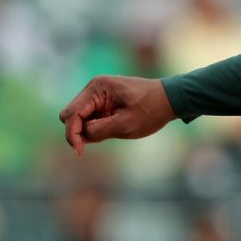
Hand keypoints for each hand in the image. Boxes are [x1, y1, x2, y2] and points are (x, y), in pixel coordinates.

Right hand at [58, 75, 175, 155]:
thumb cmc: (151, 110)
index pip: (72, 114)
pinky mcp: (102, 102)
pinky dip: (95, 128)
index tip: (80, 152)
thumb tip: (80, 136)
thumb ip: (99, 131)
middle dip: (77, 132)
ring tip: (112, 132)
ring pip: (78, 118)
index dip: (72, 134)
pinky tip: (112, 129)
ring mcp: (97, 95)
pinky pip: (89, 118)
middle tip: (96, 143)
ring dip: (87, 130)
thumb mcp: (126, 125)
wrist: (170, 99)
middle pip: (70, 115)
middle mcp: (94, 88)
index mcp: (98, 88)